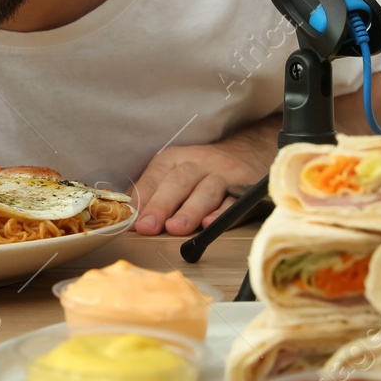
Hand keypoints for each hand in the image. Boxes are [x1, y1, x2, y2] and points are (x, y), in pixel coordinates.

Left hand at [130, 143, 258, 235]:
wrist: (249, 151)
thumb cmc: (203, 170)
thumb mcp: (175, 170)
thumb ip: (153, 190)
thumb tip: (131, 214)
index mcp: (175, 158)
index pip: (156, 176)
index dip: (143, 199)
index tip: (132, 220)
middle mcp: (199, 163)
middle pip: (179, 182)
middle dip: (161, 205)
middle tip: (148, 227)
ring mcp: (224, 175)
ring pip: (206, 191)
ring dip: (190, 211)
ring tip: (175, 228)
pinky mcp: (246, 189)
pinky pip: (234, 202)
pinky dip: (222, 214)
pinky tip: (210, 225)